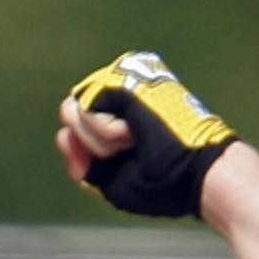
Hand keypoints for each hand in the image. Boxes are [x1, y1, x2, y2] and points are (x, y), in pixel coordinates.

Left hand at [55, 51, 235, 217]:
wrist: (196, 175)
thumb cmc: (163, 182)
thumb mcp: (109, 178)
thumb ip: (80, 159)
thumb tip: (62, 133)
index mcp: (120, 107)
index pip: (75, 124)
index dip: (90, 152)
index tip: (126, 160)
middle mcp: (120, 86)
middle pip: (70, 115)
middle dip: (92, 145)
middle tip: (132, 149)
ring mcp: (123, 78)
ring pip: (75, 113)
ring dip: (100, 141)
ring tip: (136, 140)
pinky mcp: (126, 76)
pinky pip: (86, 110)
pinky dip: (105, 133)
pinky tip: (135, 132)